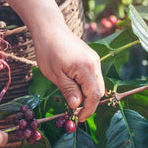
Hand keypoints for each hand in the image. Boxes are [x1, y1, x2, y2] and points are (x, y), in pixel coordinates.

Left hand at [0, 0, 104, 120]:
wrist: (49, 28)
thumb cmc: (48, 50)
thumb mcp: (55, 74)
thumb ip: (69, 90)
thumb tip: (77, 106)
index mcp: (87, 68)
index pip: (94, 95)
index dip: (88, 110)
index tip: (79, 119)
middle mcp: (95, 63)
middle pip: (99, 91)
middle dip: (90, 104)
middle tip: (77, 114)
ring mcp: (94, 59)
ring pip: (97, 84)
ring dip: (88, 96)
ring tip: (74, 103)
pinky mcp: (90, 57)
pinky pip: (93, 76)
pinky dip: (87, 86)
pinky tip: (76, 90)